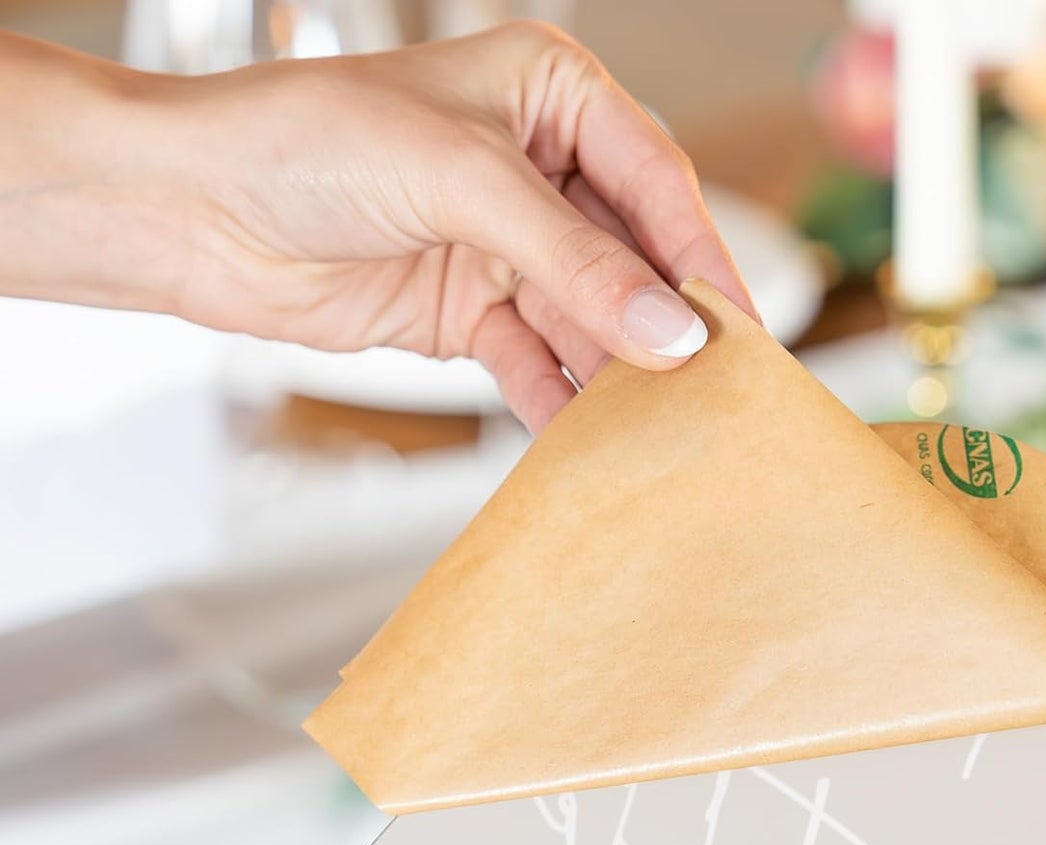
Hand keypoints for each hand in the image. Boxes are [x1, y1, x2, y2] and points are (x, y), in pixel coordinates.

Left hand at [0, 26, 753, 431]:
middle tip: (714, 392)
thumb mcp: (461, 182)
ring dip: (617, 372)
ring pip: (590, 317)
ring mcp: (504, 243)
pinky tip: (583, 436)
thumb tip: (672, 328)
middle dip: (665, 324)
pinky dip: (557, 398)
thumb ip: (574, 260)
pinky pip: (536, 360)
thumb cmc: (302, 144)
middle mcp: (537, 167)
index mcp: (549, 93)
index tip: (741, 334)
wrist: (190, 212)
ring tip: (659, 426)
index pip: (656, 182)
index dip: (701, 260)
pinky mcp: (470, 308)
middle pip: (633, 257)